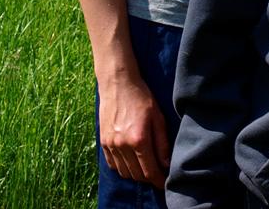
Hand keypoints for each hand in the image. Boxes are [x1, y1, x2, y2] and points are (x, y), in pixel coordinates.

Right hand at [98, 72, 170, 187]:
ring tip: (145, 168)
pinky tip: (131, 162)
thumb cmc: (142, 97)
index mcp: (139, 140)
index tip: (164, 184)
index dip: (158, 180)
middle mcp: (122, 145)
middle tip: (157, 175)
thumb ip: (162, 142)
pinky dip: (122, 168)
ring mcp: (110, 145)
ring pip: (124, 172)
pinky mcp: (103, 142)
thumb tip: (166, 163)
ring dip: (135, 174)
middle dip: (148, 178)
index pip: (149, 170)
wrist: (118, 84)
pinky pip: (112, 164)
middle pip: (136, 174)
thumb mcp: (158, 117)